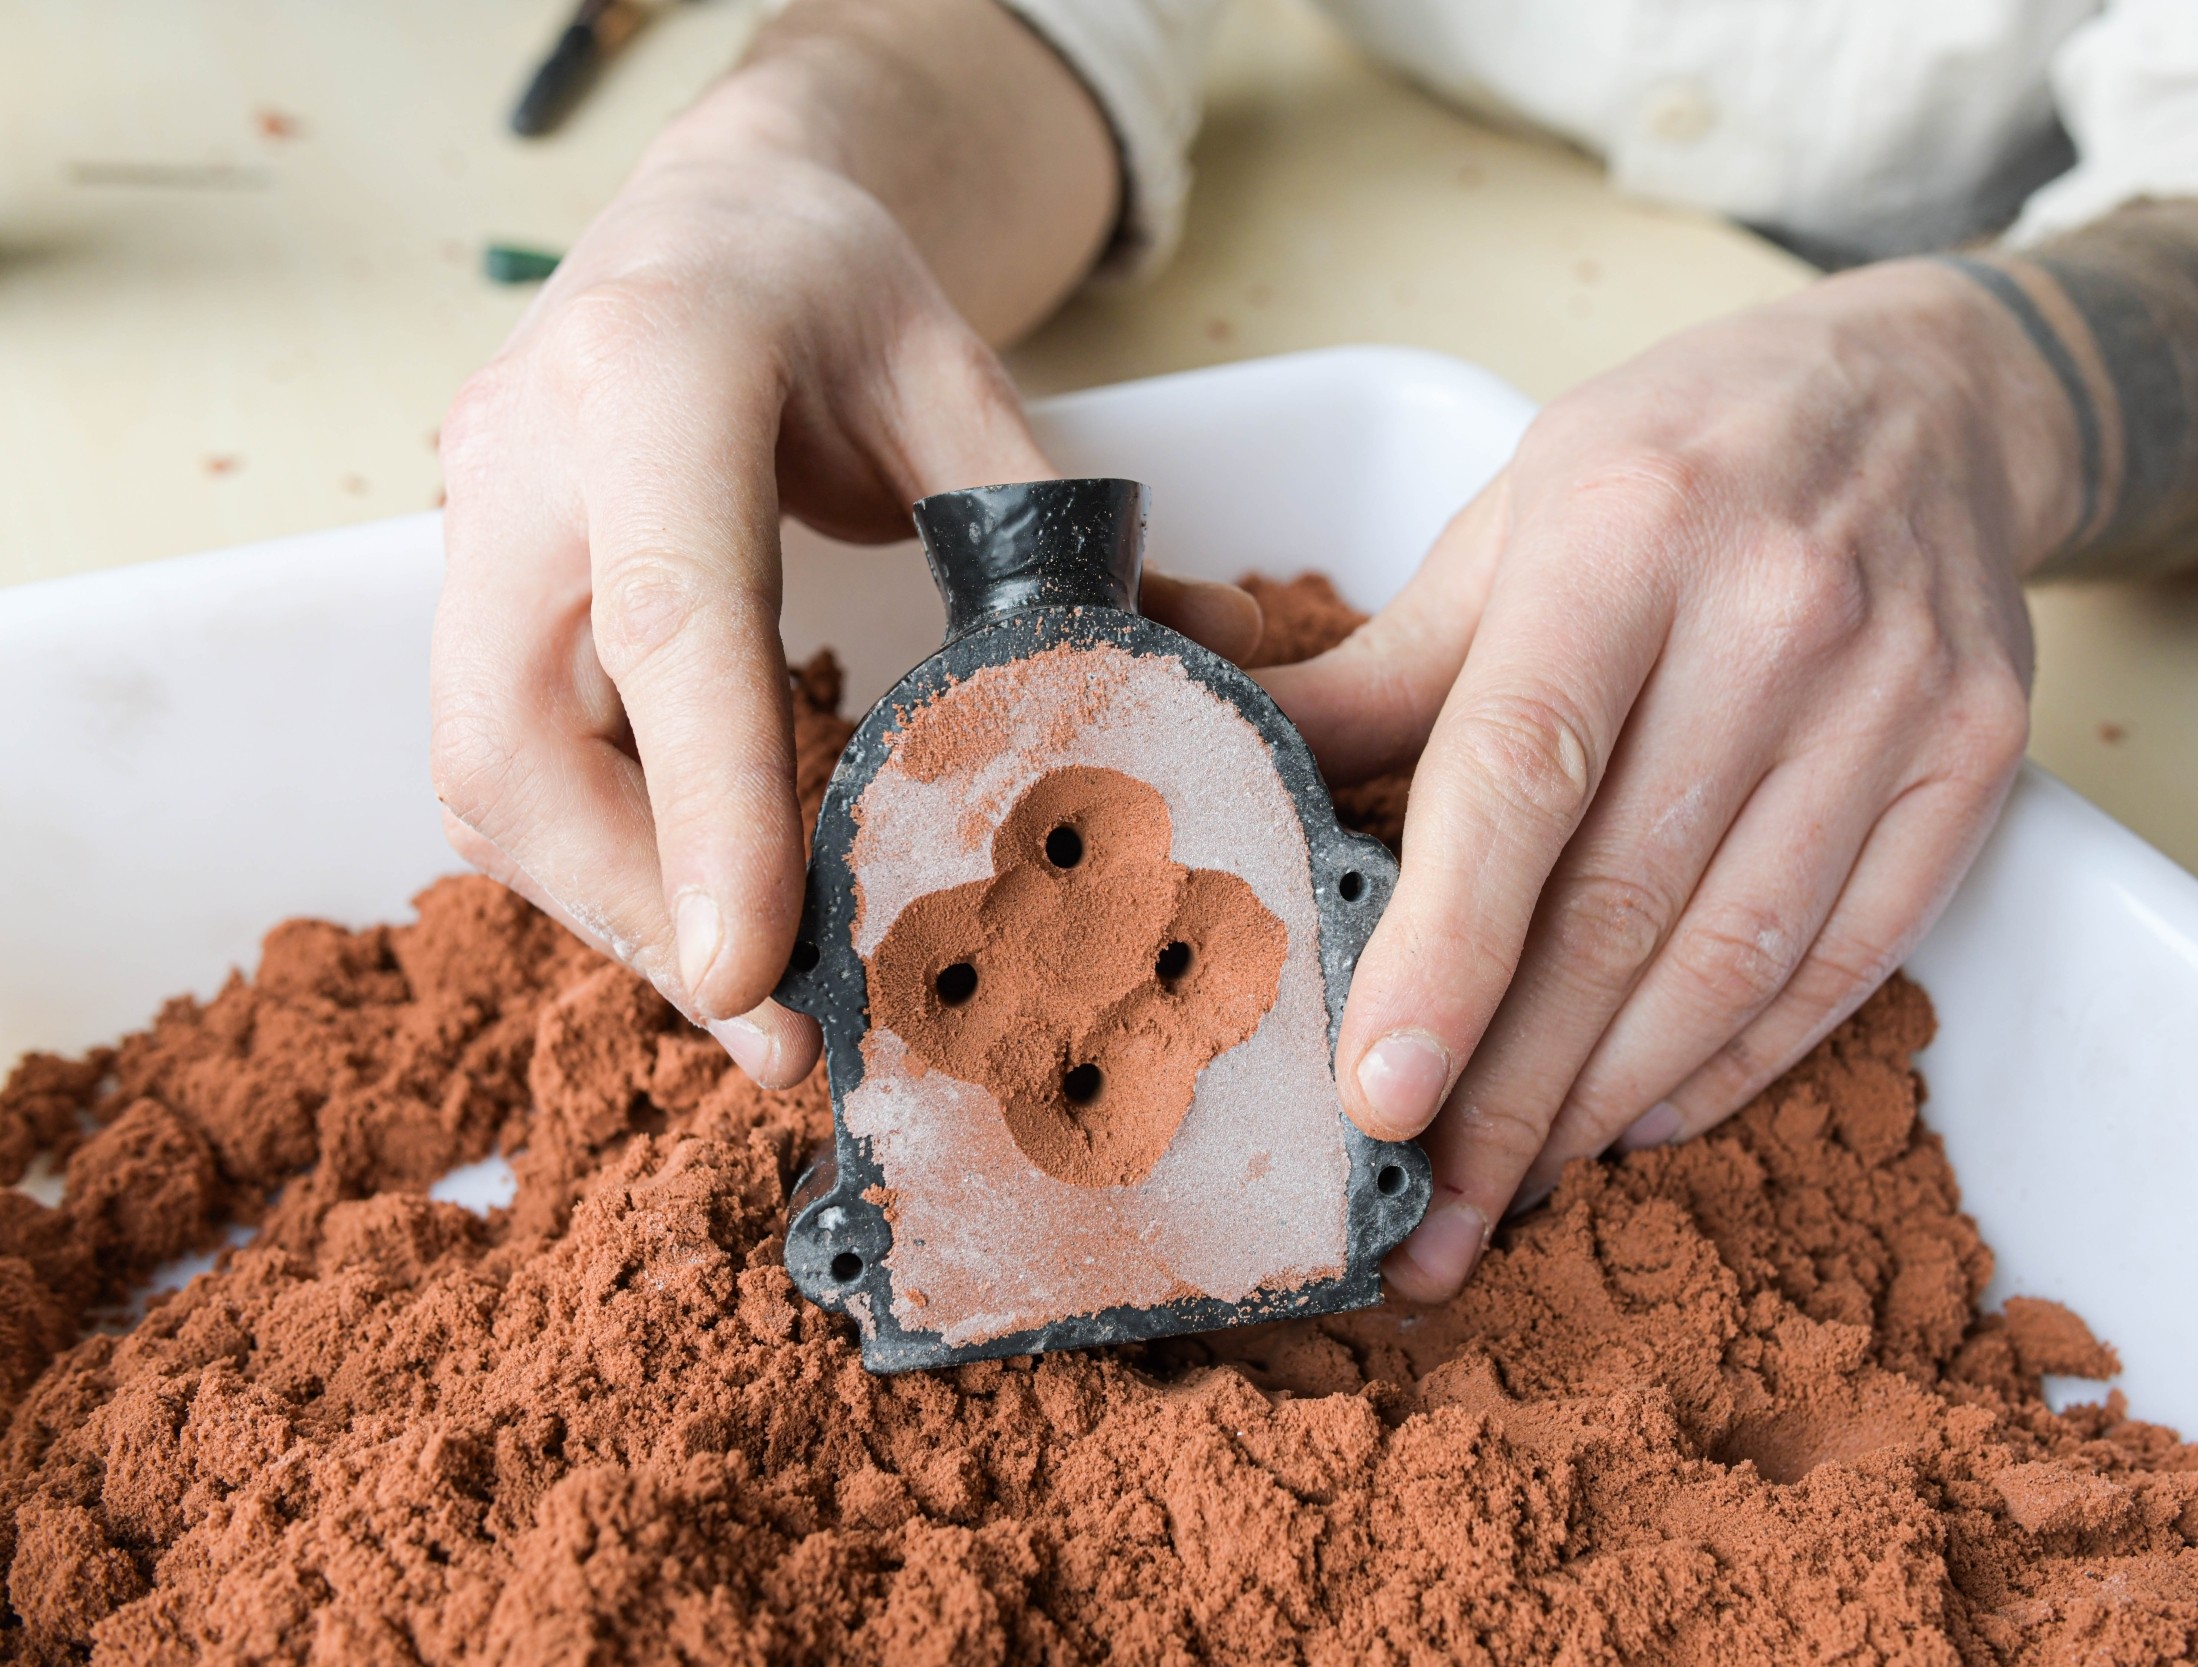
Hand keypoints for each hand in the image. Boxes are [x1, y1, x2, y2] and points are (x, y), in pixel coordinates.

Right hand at [430, 84, 1258, 1088]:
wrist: (710, 224)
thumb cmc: (832, 292)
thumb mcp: (957, 380)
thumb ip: (1044, 531)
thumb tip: (1192, 669)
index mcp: (656, 374)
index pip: (673, 616)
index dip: (709, 806)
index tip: (751, 972)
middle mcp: (526, 458)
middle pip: (515, 746)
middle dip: (640, 913)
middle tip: (776, 1034)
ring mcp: (476, 528)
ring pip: (491, 783)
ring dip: (620, 915)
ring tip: (762, 1009)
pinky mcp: (475, 594)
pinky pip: (507, 772)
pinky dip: (608, 868)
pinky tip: (713, 922)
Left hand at [1261, 260, 2078, 1298]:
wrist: (1921, 399)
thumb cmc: (1670, 465)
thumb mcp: (1508, 523)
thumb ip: (1373, 673)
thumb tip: (1214, 775)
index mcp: (1620, 533)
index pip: (1521, 774)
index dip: (1446, 952)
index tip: (1379, 1102)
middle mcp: (1775, 613)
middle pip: (1622, 904)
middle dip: (1513, 1088)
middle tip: (1425, 1217)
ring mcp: (1894, 694)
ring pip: (1735, 957)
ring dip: (1611, 1099)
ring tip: (1512, 1184)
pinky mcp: (1977, 759)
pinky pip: (1844, 960)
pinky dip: (1734, 1061)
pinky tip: (1646, 1114)